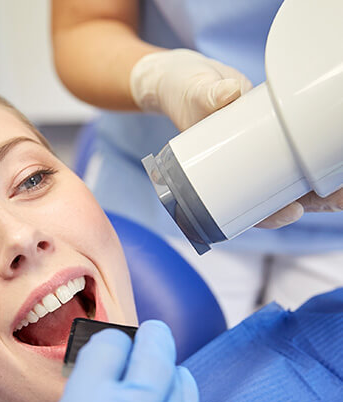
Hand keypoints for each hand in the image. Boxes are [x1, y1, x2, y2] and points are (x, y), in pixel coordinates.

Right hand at [15, 320, 198, 401]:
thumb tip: (97, 384)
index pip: (105, 350)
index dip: (107, 342)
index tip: (108, 346)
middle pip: (151, 353)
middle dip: (147, 338)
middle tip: (144, 335)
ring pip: (176, 378)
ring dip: (165, 366)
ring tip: (155, 365)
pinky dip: (182, 392)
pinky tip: (174, 390)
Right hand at [130, 49, 342, 228]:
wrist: (188, 78)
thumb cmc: (182, 93)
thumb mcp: (192, 95)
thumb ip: (205, 95)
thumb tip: (226, 95)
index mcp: (217, 175)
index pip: (243, 207)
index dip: (270, 216)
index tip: (292, 211)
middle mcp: (240, 169)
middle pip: (275, 198)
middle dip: (309, 201)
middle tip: (336, 198)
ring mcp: (259, 151)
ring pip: (291, 178)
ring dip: (320, 184)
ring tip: (342, 186)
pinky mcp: (273, 130)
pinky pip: (297, 150)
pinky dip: (317, 155)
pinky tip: (335, 156)